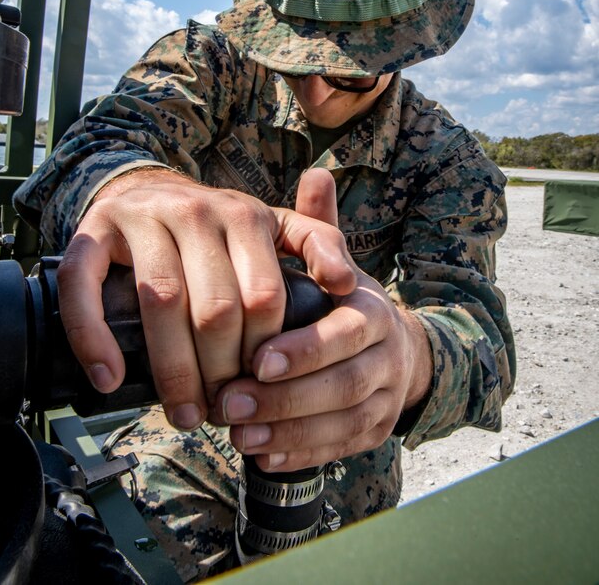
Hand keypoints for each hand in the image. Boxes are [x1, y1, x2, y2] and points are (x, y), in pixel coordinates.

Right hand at [56, 167, 356, 430]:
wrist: (149, 190)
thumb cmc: (219, 226)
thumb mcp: (276, 226)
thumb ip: (319, 244)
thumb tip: (348, 285)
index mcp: (245, 215)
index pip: (263, 297)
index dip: (262, 354)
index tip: (259, 391)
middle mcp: (195, 211)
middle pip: (214, 307)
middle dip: (220, 373)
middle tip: (221, 414)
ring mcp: (142, 218)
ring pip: (159, 301)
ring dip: (171, 370)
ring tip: (182, 415)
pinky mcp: (93, 231)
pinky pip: (85, 286)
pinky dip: (93, 336)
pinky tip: (109, 377)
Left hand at [213, 173, 432, 471]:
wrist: (397, 348)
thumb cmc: (348, 302)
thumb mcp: (339, 261)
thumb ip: (322, 227)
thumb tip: (315, 171)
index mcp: (376, 312)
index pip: (347, 333)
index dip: (305, 349)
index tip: (257, 358)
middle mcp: (388, 358)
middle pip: (343, 385)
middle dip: (285, 396)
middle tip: (228, 400)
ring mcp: (386, 400)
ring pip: (341, 423)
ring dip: (286, 429)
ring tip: (235, 429)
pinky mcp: (374, 433)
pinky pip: (340, 450)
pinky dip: (300, 453)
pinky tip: (260, 452)